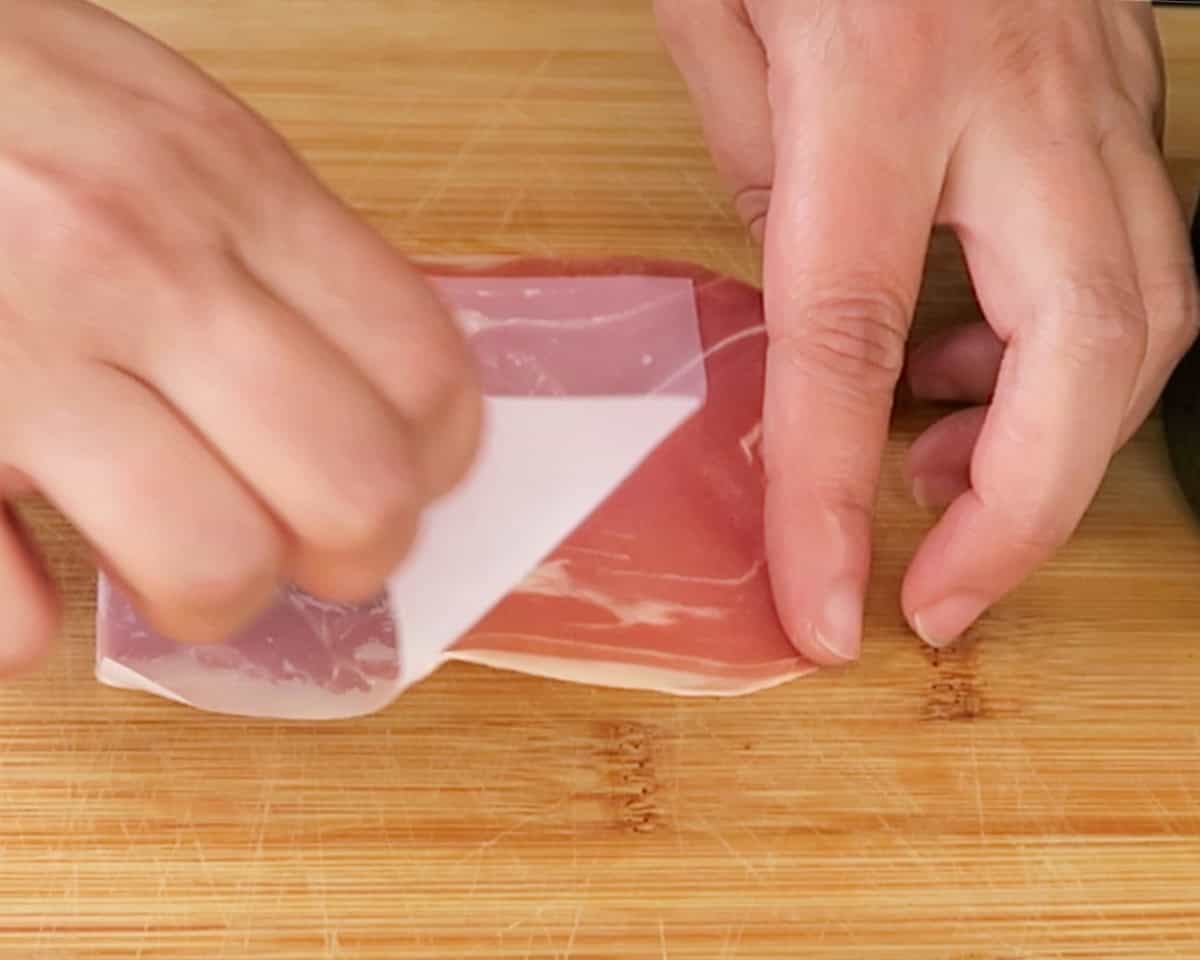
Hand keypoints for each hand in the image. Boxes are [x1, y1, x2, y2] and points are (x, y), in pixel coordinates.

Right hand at [0, 0, 480, 670]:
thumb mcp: (163, 120)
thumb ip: (274, 243)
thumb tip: (376, 393)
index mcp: (227, 183)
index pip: (421, 373)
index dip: (436, 460)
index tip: (409, 477)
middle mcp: (142, 267)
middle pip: (354, 493)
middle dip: (353, 553)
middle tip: (308, 541)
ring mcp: (22, 354)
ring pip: (214, 566)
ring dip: (212, 594)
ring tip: (172, 556)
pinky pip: (9, 609)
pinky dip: (26, 621)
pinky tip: (21, 571)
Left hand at [656, 0, 1198, 661]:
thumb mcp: (711, 6)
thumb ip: (754, 161)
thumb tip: (811, 297)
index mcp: (878, 75)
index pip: (846, 341)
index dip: (829, 501)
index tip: (825, 613)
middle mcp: (1018, 91)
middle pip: (1088, 349)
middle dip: (1029, 512)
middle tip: (942, 595)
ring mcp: (1096, 87)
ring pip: (1149, 310)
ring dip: (1057, 436)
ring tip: (944, 483)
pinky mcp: (1119, 88)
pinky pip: (1132, 253)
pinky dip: (1068, 351)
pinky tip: (981, 371)